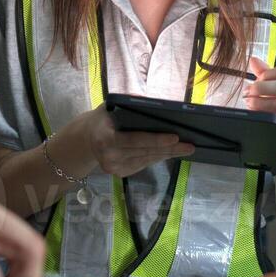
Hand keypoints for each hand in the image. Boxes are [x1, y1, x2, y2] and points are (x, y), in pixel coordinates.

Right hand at [65, 106, 194, 177]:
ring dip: (167, 154)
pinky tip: (170, 152)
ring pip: (146, 160)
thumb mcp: (109, 106)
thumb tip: (150, 102)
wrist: (85, 139)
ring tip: (185, 149)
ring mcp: (114, 169)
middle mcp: (108, 157)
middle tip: (190, 145)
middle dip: (169, 149)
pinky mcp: (119, 174)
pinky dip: (157, 157)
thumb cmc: (102, 119)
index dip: (156, 140)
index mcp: (105, 139)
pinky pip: (143, 165)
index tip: (175, 137)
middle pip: (145, 152)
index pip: (135, 140)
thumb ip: (127, 104)